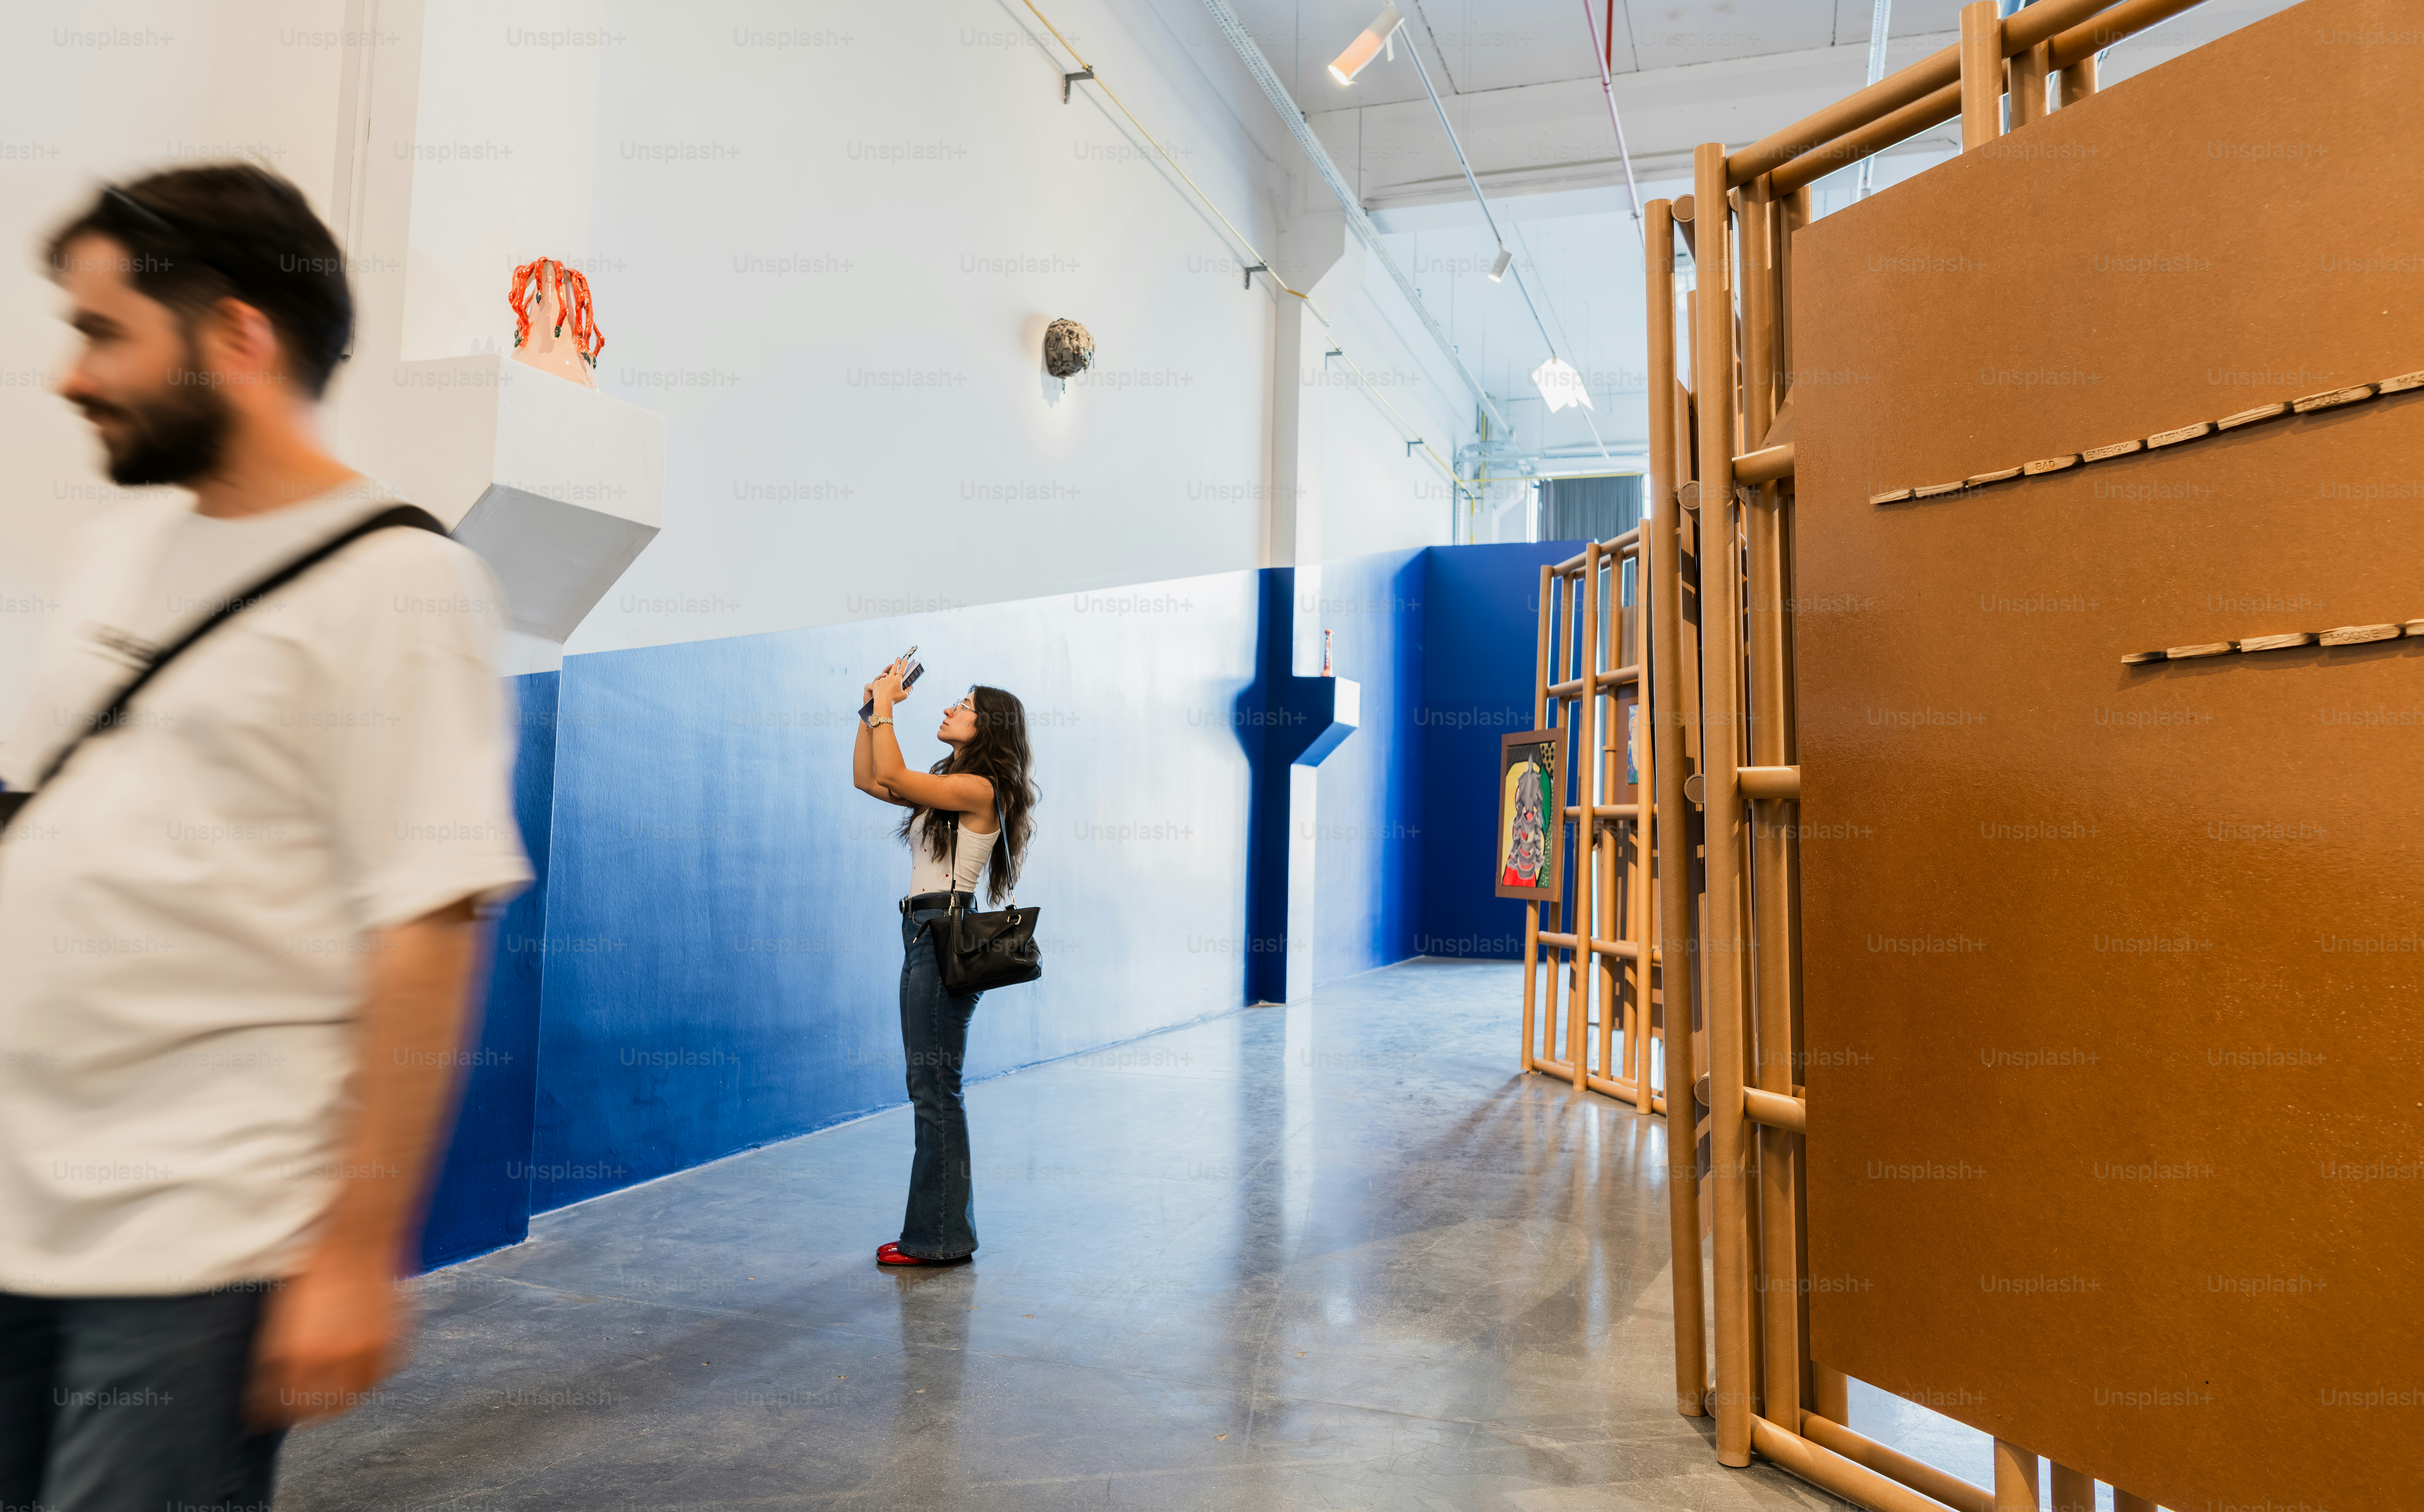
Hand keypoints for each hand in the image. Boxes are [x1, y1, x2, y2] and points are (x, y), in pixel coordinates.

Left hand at [246, 1246, 409, 1427]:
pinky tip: (359, 1366)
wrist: (354, 1242)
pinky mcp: (392, 1340)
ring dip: (341, 1399)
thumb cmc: (311, 1277)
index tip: (268, 1414)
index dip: (274, 1413)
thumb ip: (273, 1360)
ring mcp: (368, 1351)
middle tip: (302, 1407)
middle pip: (322, 1411)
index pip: (285, 1405)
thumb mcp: (279, 1319)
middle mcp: (335, 1358)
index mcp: (300, 1354)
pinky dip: (370, 1376)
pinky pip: (382, 1374)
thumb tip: (264, 1395)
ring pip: (355, 1398)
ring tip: (332, 1392)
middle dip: (309, 1413)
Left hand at [872, 658, 910, 707]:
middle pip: (894, 667)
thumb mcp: (904, 696)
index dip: (904, 664)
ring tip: (889, 681)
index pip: (902, 669)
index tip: (906, 660)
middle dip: (897, 662)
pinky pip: (880, 682)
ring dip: (888, 676)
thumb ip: (908, 691)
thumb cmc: (894, 699)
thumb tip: (911, 687)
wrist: (883, 702)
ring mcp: (883, 679)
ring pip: (886, 676)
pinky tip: (882, 689)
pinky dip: (882, 684)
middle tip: (898, 658)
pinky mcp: (877, 682)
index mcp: (898, 679)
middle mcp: (890, 677)